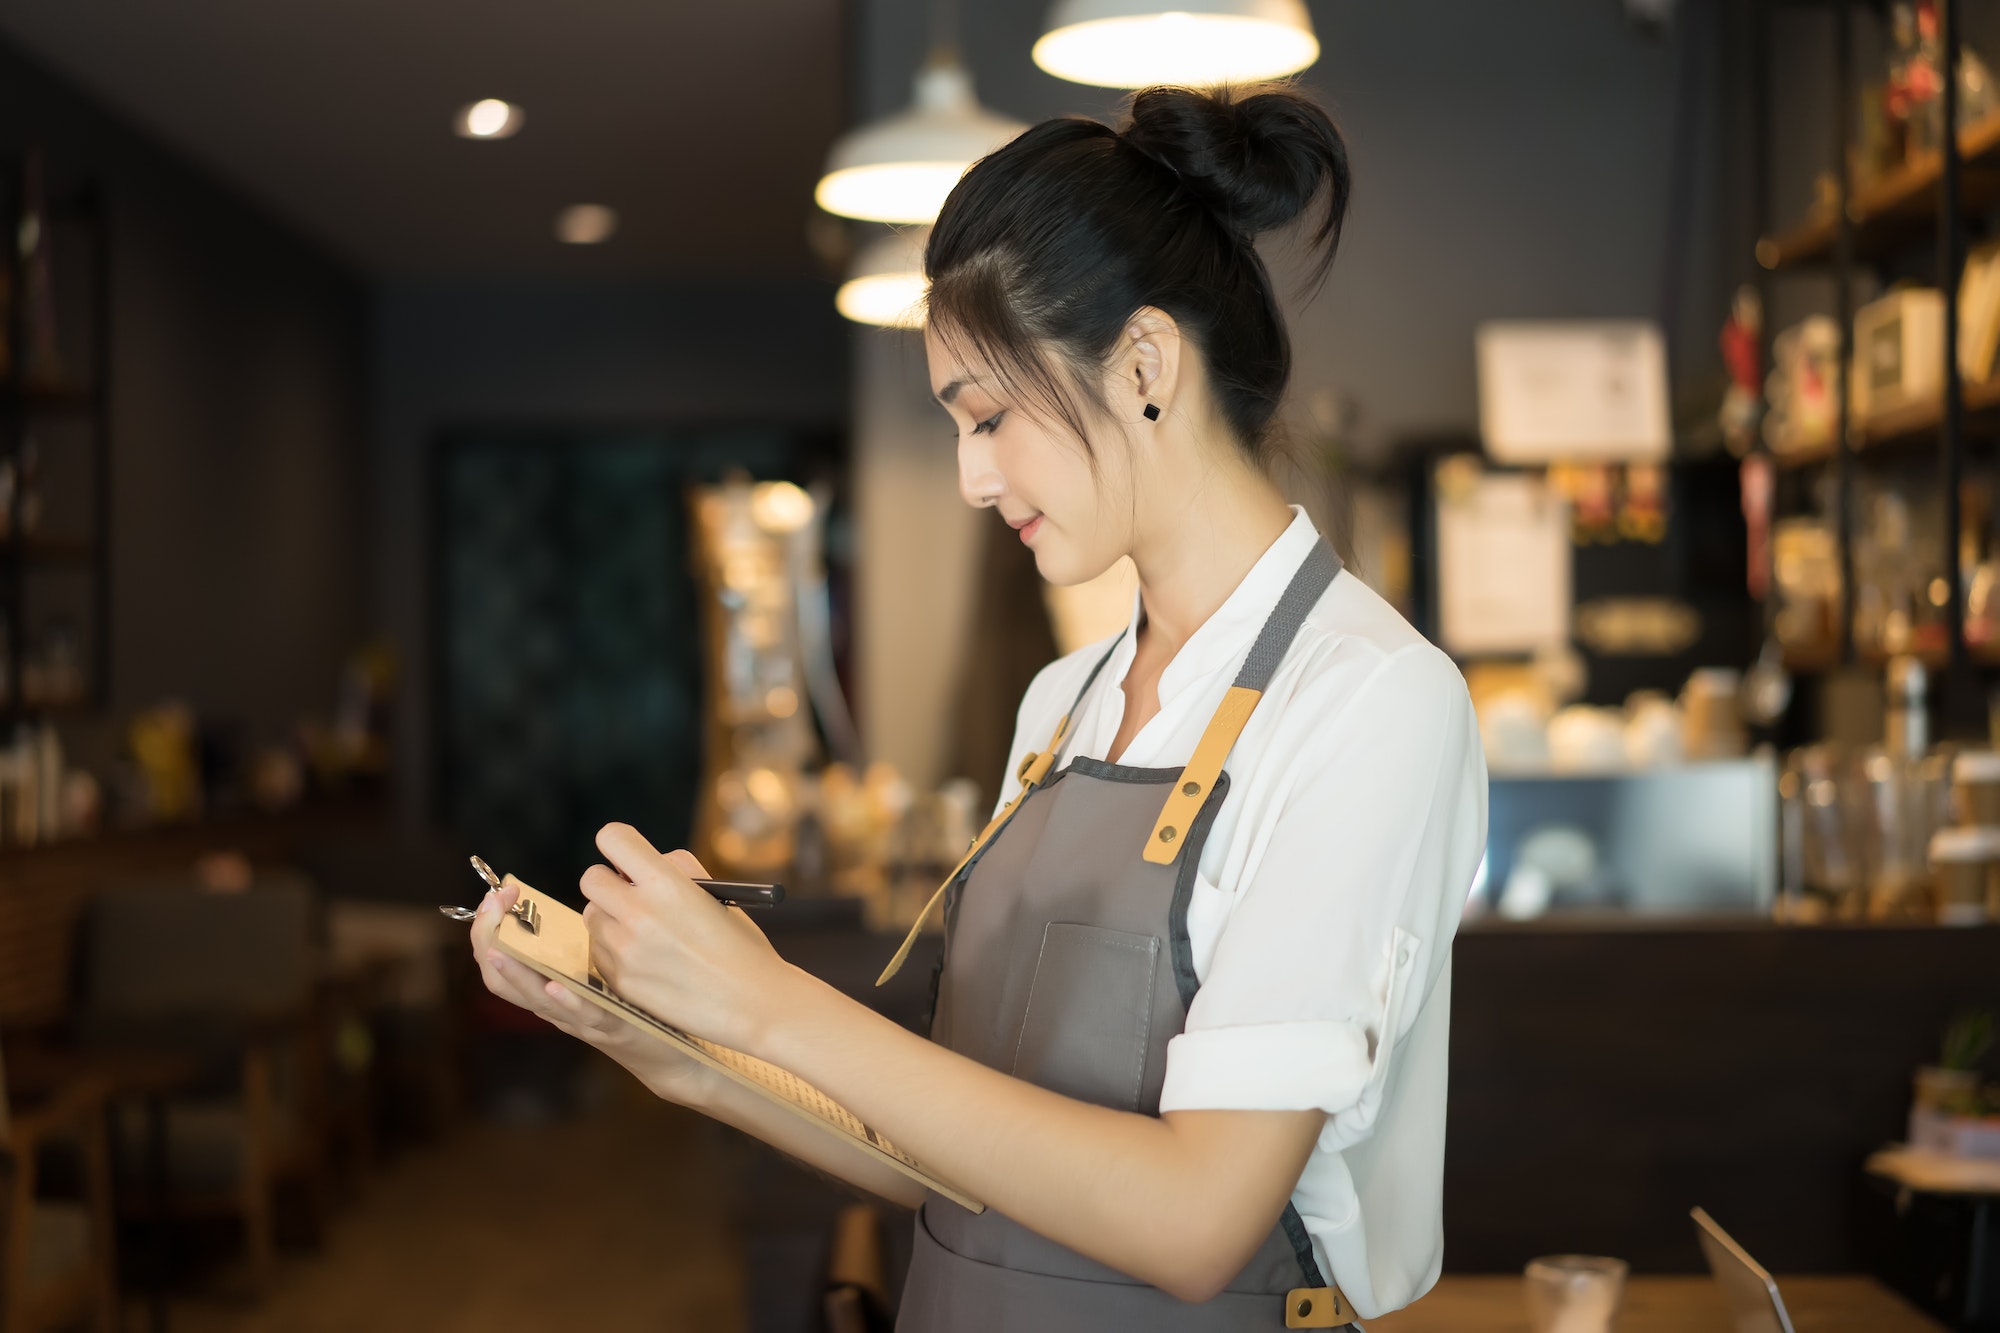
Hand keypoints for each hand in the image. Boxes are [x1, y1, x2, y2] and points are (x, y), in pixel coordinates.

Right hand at [469, 878, 719, 1107]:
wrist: (672, 1047)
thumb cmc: (635, 996)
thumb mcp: (600, 961)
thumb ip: (590, 930)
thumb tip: (601, 880)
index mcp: (548, 982)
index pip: (499, 955)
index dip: (489, 925)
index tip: (497, 893)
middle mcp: (553, 1003)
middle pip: (501, 978)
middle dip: (489, 939)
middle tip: (492, 906)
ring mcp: (577, 1018)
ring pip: (532, 999)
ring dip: (514, 973)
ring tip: (498, 950)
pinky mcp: (609, 1027)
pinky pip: (581, 1015)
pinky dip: (565, 1002)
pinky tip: (555, 985)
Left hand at [580, 824, 799, 1056]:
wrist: (752, 1004)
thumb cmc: (740, 946)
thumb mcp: (716, 894)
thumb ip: (676, 868)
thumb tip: (639, 861)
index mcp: (666, 883)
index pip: (612, 838)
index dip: (619, 844)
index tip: (629, 857)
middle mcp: (640, 913)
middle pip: (591, 879)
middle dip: (608, 883)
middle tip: (630, 895)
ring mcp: (626, 950)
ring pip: (592, 917)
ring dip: (610, 918)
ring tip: (645, 933)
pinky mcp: (620, 980)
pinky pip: (598, 952)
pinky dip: (614, 951)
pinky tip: (647, 960)